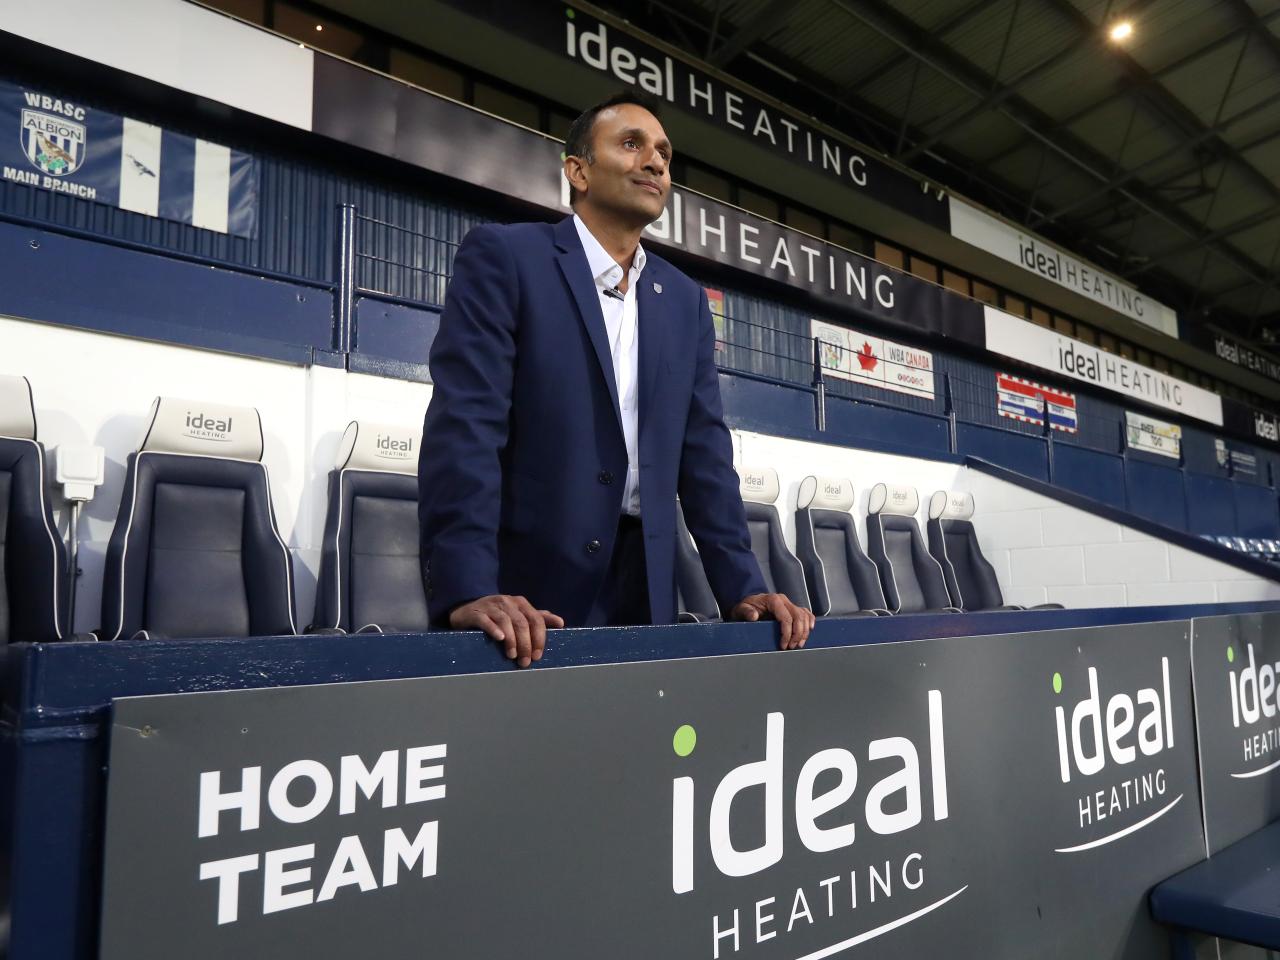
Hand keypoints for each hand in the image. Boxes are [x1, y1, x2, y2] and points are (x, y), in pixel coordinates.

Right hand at [449, 595, 564, 667]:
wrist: (467, 610)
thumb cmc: (497, 615)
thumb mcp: (518, 615)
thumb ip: (538, 618)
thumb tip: (560, 622)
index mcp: (520, 603)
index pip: (536, 619)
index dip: (539, 638)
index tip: (538, 655)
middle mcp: (507, 602)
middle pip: (521, 622)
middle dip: (525, 644)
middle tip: (525, 661)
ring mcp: (491, 606)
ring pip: (505, 621)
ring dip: (511, 640)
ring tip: (512, 655)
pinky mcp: (476, 613)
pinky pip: (486, 620)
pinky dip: (493, 629)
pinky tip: (499, 639)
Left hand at [728, 593, 814, 649]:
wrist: (749, 604)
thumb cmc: (746, 607)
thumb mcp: (741, 609)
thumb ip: (746, 612)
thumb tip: (753, 616)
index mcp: (773, 600)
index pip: (786, 618)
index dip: (787, 633)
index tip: (783, 645)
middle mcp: (783, 600)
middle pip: (798, 617)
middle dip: (797, 634)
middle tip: (791, 647)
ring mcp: (789, 603)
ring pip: (804, 616)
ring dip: (804, 632)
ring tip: (798, 644)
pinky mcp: (792, 608)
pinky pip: (805, 613)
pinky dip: (810, 621)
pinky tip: (810, 629)